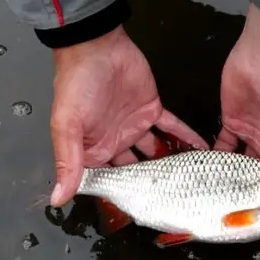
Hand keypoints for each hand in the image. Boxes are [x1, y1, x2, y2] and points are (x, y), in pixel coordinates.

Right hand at [49, 25, 208, 205]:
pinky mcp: (152, 110)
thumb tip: (58, 199)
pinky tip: (201, 152)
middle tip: (176, 204)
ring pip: (157, 154)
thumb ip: (68, 162)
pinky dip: (186, 139)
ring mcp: (135, 127)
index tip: (140, 214)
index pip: (108, 182)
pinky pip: (172, 129)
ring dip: (173, 167)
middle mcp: (115, 143)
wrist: (97, 45)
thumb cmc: (76, 84)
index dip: (121, 197)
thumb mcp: (67, 126)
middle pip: (136, 173)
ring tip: (193, 184)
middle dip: (153, 187)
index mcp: (93, 151)